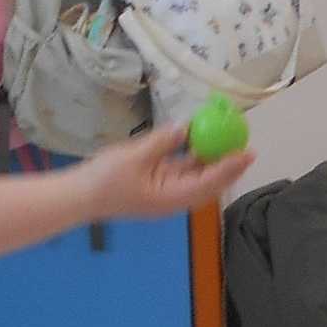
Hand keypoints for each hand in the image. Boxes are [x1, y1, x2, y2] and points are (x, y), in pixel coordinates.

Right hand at [74, 125, 253, 221]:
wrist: (78, 197)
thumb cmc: (103, 180)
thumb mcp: (134, 156)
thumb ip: (162, 142)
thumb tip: (186, 128)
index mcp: (171, 198)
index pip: (208, 182)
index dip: (229, 167)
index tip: (248, 152)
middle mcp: (174, 199)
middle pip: (209, 183)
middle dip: (228, 165)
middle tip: (245, 143)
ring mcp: (165, 193)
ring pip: (197, 176)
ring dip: (212, 160)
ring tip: (229, 139)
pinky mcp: (158, 185)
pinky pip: (183, 171)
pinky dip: (194, 157)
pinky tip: (201, 140)